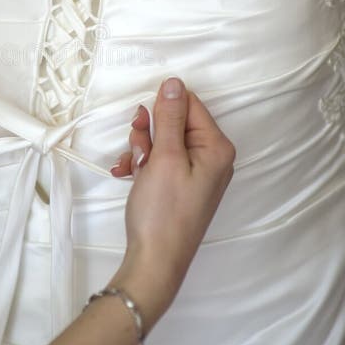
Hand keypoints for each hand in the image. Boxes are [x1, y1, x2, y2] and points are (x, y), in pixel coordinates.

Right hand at [109, 77, 234, 332]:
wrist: (155, 261)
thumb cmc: (162, 209)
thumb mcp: (164, 157)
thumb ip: (169, 118)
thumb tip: (174, 82)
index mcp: (216, 146)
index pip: (188, 104)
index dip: (161, 111)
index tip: (142, 127)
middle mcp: (212, 157)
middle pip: (175, 122)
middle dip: (148, 133)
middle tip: (136, 152)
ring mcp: (197, 172)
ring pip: (163, 141)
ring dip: (140, 149)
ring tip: (130, 168)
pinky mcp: (181, 185)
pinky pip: (160, 161)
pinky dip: (142, 164)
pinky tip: (127, 175)